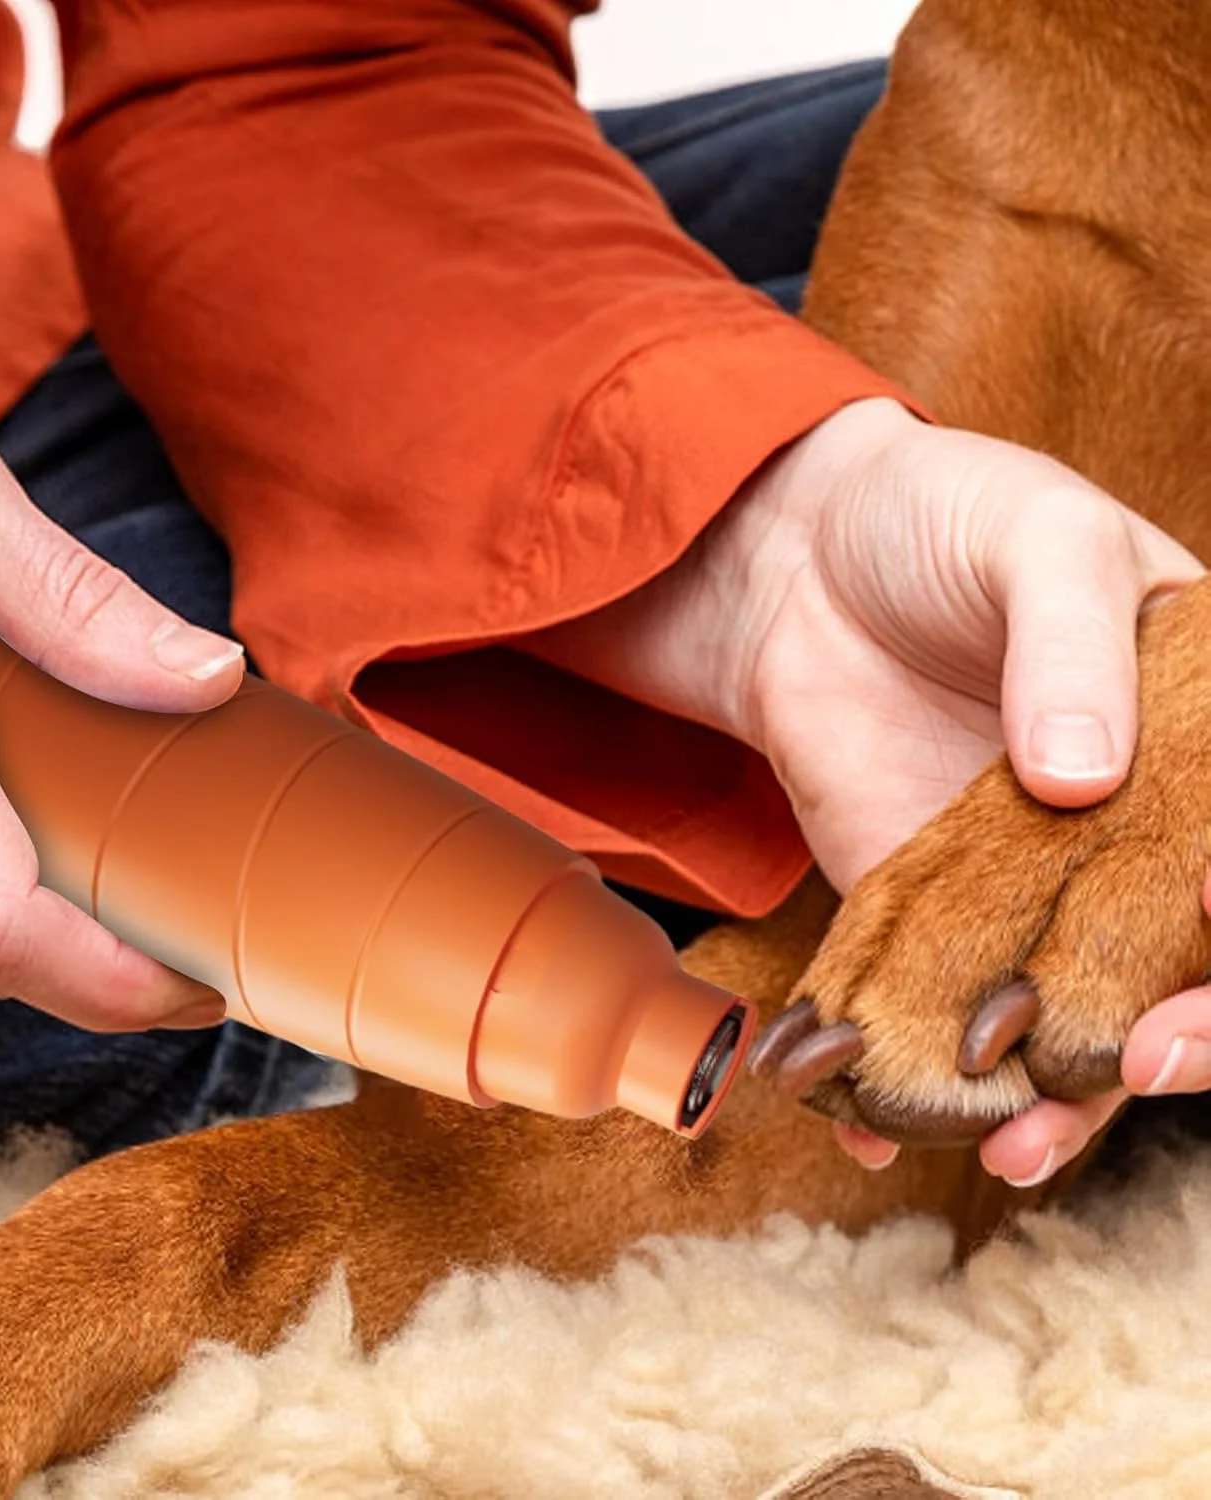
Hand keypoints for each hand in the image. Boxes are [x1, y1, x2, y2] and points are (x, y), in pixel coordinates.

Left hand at [522, 396, 1204, 1178]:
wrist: (796, 556)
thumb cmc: (941, 517)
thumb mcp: (1034, 538)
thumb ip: (1068, 643)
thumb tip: (1082, 776)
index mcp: (1209, 735)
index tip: (1184, 989)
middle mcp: (1136, 829)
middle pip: (1178, 966)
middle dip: (1155, 1045)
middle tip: (1103, 1079)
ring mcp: (1029, 877)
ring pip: (1060, 1012)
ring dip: (1040, 1097)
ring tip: (995, 1148)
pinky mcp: (923, 902)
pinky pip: (934, 1001)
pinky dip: (909, 1067)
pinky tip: (880, 1124)